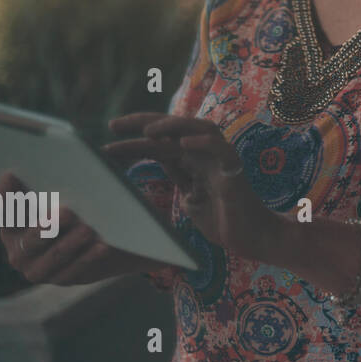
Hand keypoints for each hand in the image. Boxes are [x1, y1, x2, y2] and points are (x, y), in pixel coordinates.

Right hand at [0, 172, 137, 284]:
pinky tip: (102, 246)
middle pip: (31, 238)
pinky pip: (75, 270)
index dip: (7, 194)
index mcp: (12, 226)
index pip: (7, 211)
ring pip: (54, 256)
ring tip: (89, 229)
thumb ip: (55, 185)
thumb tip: (60, 159)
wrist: (100, 239)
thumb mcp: (64, 196)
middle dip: (49, 226)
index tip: (12, 173)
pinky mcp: (63, 279)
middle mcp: (18, 250)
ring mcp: (38, 269)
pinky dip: (89, 257)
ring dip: (72, 243)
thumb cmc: (76, 208)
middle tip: (68, 212)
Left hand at [104, 113, 280, 260]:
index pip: (161, 143)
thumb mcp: (192, 203)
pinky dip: (203, 143)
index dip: (135, 139)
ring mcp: (221, 160)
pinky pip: (220, 149)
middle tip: (113, 125)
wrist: (252, 239)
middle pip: (175, 129)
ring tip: (149, 131)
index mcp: (194, 162)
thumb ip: (180, 184)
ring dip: (173, 126)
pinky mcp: (234, 170)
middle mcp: (206, 155)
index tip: (108, 140)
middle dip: (144, 122)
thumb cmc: (226, 223)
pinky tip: (183, 144)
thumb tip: (164, 173)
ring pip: (199, 129)